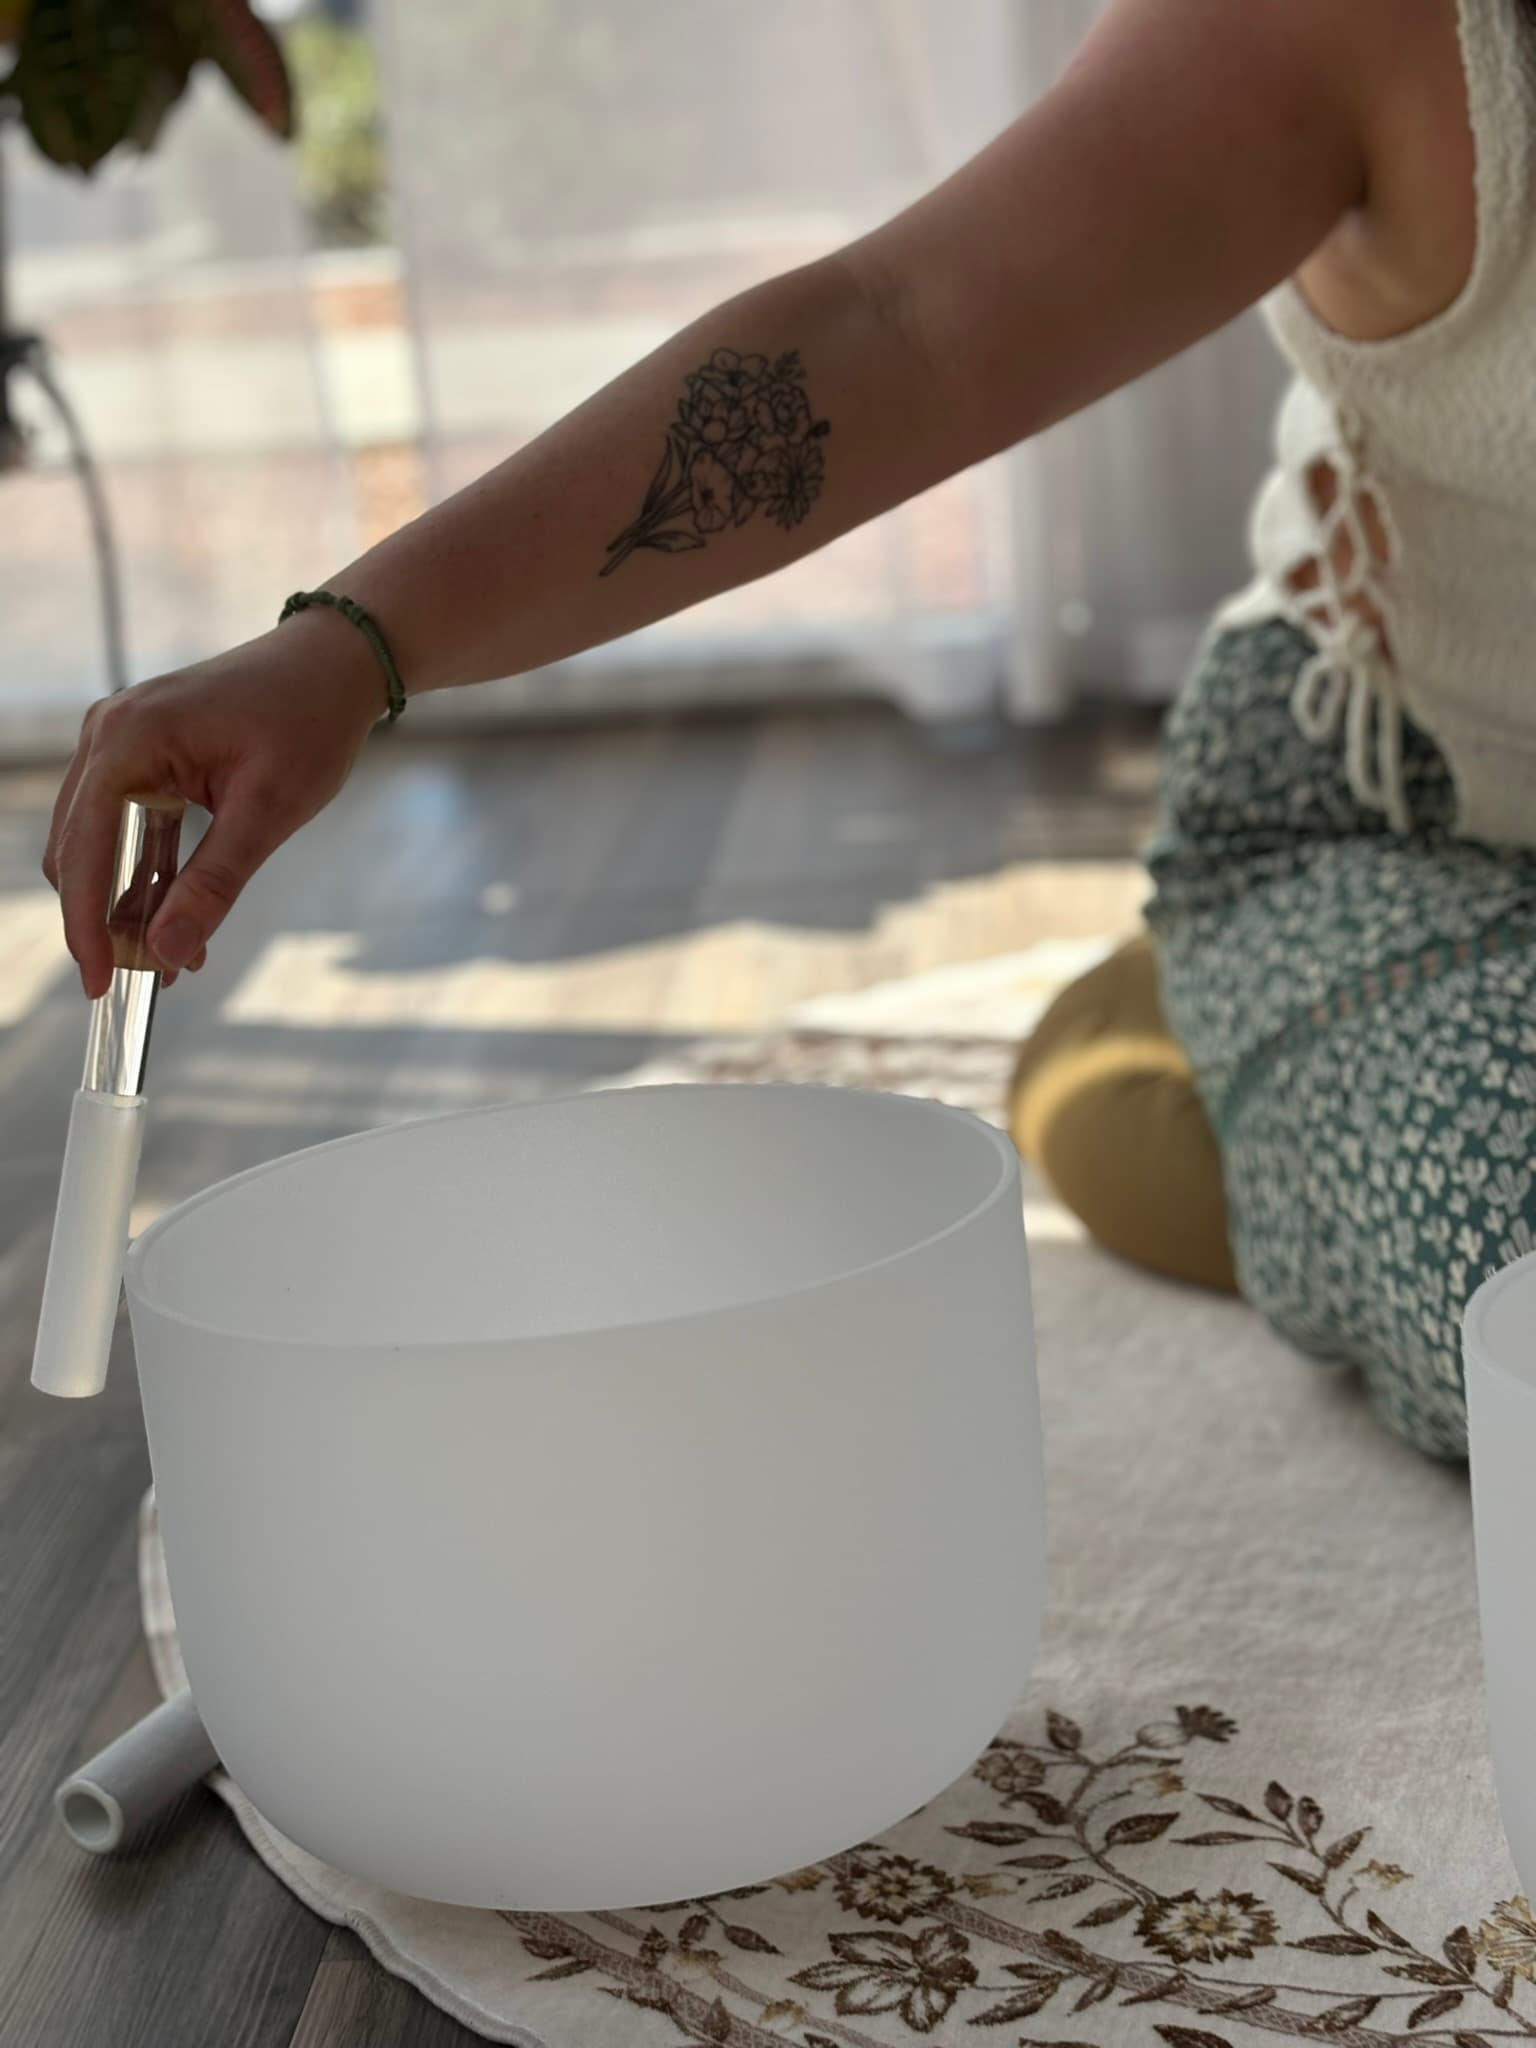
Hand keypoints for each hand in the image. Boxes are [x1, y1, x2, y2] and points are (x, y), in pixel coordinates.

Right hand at [44, 614, 386, 997]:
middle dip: (106, 919)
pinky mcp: (138, 753)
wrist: (331, 664)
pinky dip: (141, 872)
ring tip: (174, 955)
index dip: (85, 924)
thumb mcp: (270, 811)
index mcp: (129, 738)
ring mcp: (118, 740)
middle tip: (149, 979)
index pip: (84, 848)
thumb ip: (214, 883)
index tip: (101, 984)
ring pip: (96, 842)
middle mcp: (108, 733)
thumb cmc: (309, 720)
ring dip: (125, 900)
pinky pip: (121, 824)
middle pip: (77, 849)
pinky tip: (177, 915)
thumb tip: (166, 950)